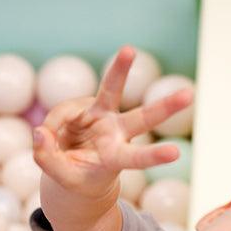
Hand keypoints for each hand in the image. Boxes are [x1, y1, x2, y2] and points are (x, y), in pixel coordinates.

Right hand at [32, 45, 192, 198]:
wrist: (74, 169)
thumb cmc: (75, 178)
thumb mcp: (61, 179)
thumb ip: (48, 159)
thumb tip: (41, 131)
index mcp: (115, 159)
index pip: (136, 158)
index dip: (153, 156)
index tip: (175, 153)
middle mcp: (116, 134)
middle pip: (143, 118)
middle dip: (165, 107)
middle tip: (189, 95)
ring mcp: (104, 117)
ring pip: (111, 89)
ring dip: (122, 68)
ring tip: (130, 51)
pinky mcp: (89, 105)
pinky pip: (64, 109)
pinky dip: (54, 123)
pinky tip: (52, 134)